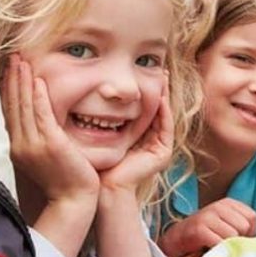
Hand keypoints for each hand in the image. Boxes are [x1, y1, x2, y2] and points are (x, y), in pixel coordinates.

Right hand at [2, 55, 99, 207]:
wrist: (73, 200)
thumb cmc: (63, 179)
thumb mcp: (42, 156)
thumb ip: (35, 137)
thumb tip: (30, 120)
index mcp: (16, 147)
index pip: (9, 112)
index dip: (8, 89)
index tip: (9, 70)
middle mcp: (20, 145)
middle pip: (13, 105)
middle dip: (12, 79)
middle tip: (13, 57)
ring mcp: (34, 145)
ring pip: (24, 106)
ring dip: (22, 81)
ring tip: (22, 60)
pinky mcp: (50, 145)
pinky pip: (42, 115)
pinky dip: (38, 97)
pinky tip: (37, 80)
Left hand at [100, 76, 173, 194]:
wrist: (102, 187)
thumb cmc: (96, 161)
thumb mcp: (98, 132)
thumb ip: (98, 116)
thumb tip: (89, 93)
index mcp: (138, 138)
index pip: (144, 110)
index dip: (145, 91)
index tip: (143, 71)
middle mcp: (150, 142)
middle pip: (158, 111)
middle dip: (159, 90)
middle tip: (159, 69)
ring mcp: (159, 148)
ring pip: (164, 116)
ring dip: (165, 96)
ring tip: (163, 77)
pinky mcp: (163, 153)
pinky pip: (166, 126)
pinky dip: (165, 111)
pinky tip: (161, 96)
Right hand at [160, 198, 255, 256]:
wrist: (176, 238)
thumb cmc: (206, 234)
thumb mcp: (225, 224)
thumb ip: (242, 226)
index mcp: (228, 203)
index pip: (252, 217)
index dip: (249, 232)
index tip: (238, 239)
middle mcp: (218, 206)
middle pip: (244, 226)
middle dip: (239, 239)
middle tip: (226, 244)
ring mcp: (207, 216)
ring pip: (233, 235)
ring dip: (227, 246)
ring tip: (218, 246)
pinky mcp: (199, 229)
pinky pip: (219, 242)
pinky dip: (218, 250)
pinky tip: (211, 250)